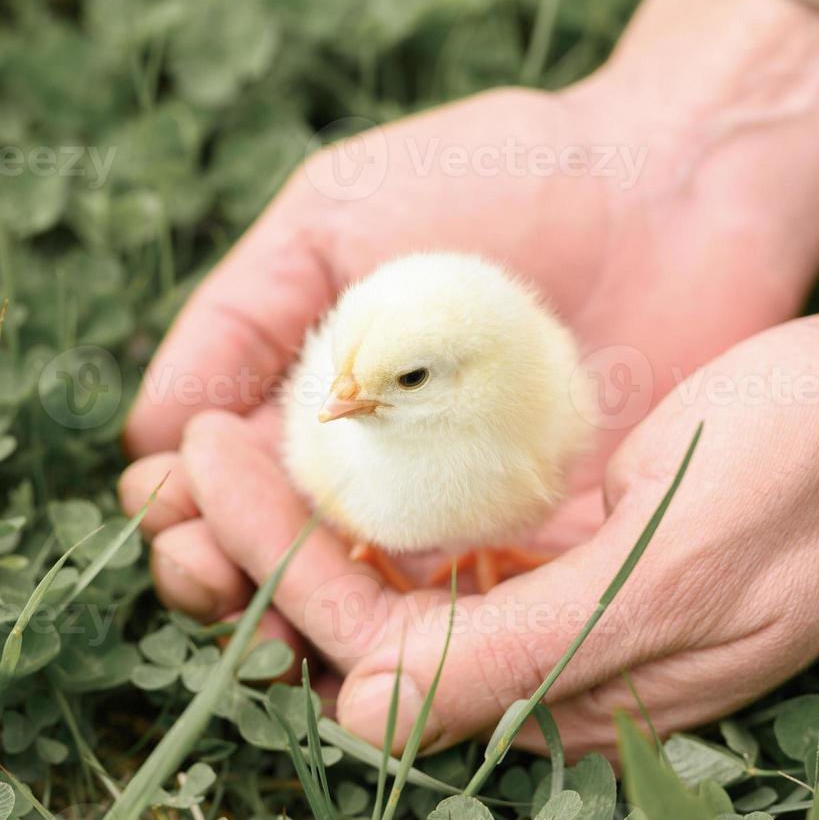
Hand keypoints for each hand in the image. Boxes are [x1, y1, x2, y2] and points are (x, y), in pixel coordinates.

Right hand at [119, 0, 818, 633]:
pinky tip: (390, 643)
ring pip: (367, 615)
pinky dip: (429, 647)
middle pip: (281, 567)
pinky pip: (480, 622)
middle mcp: (381, 482)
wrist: (673, 177)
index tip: (178, 502)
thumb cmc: (497, 173)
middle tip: (215, 571)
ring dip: (310, 632)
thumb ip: (240, 318)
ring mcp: (467, 524)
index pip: (222, 493)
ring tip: (283, 625)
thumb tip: (145, 437)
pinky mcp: (555, 550)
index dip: (186, 512)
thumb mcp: (336, 216)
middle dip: (228, 581)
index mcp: (316, 411)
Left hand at [128, 246, 818, 755]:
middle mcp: (544, 662)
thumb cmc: (807, 474)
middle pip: (360, 633)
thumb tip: (364, 709)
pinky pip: (431, 535)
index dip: (285, 569)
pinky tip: (315, 430)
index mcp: (570, 690)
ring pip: (383, 584)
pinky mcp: (558, 543)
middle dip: (262, 548)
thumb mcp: (674, 566)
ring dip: (298, 517)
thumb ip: (527, 652)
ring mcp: (549, 601)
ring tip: (224, 433)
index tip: (217, 456)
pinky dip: (363, 491)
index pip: (380, 654)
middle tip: (192, 445)